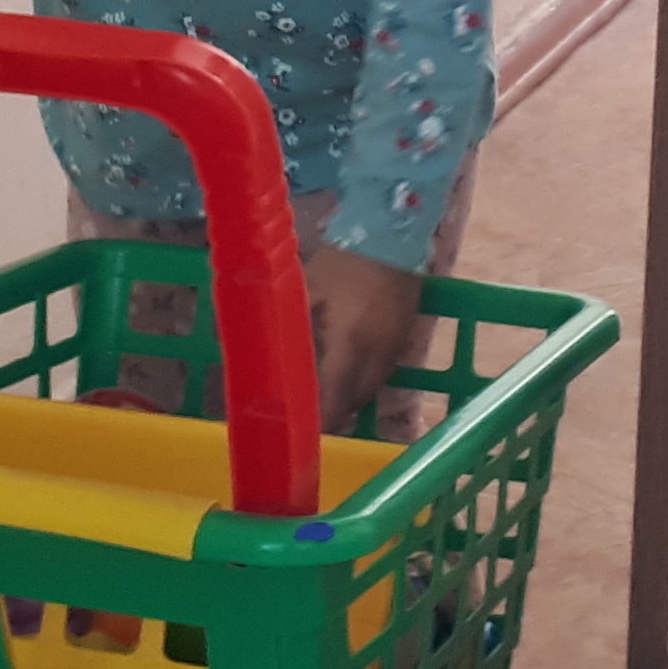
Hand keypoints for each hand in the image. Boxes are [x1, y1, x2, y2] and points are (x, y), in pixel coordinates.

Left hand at [303, 239, 427, 435]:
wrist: (391, 236)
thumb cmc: (342, 263)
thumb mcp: (306, 292)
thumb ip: (290, 326)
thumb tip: (261, 354)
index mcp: (349, 343)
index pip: (334, 399)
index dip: (318, 421)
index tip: (299, 432)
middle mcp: (377, 354)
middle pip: (354, 401)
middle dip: (331, 413)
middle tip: (306, 414)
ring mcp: (396, 347)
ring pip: (371, 390)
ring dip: (348, 397)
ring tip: (324, 396)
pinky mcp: (406, 338)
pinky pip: (383, 373)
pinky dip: (364, 379)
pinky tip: (347, 371)